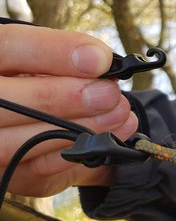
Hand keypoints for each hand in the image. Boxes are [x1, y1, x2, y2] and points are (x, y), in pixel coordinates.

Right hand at [0, 24, 137, 196]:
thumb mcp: (44, 59)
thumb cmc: (42, 80)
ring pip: (18, 144)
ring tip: (119, 113)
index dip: (53, 52)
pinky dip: (77, 155)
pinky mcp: (4, 174)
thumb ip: (63, 56)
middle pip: (4, 102)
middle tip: (109, 93)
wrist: (34, 120)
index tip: (100, 60)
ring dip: (78, 129)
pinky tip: (109, 138)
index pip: (7, 46)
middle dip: (64, 99)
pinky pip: (36, 171)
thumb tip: (102, 60)